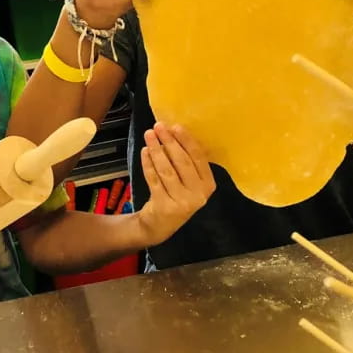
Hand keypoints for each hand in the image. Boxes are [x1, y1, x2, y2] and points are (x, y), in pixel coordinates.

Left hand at [135, 123, 215, 245]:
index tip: (175, 126)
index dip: (187, 141)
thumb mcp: (188, 182)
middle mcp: (198, 195)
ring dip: (156, 150)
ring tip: (149, 135)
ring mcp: (182, 202)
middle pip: (182, 162)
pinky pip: (154, 179)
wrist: (160, 226)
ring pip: (167, 170)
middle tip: (158, 126)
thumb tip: (174, 132)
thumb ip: (187, 161)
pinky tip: (144, 152)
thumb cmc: (176, 196)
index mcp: (208, 185)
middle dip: (169, 141)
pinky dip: (148, 163)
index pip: (199, 158)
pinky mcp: (164, 206)